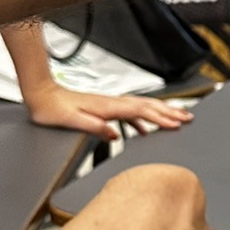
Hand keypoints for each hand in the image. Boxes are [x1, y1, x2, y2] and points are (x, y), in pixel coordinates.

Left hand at [23, 82, 193, 141]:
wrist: (41, 95)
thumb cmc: (52, 109)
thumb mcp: (70, 121)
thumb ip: (92, 126)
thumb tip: (113, 134)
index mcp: (106, 107)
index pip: (140, 111)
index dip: (160, 117)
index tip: (176, 123)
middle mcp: (111, 103)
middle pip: (147, 106)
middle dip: (169, 111)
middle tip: (187, 117)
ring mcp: (109, 104)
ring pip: (141, 107)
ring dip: (161, 112)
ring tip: (177, 118)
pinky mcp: (105, 108)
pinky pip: (131, 113)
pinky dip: (144, 119)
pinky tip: (146, 128)